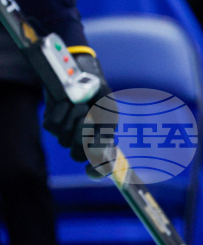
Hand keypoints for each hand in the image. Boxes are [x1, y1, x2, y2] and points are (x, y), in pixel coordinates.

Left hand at [42, 52, 113, 166]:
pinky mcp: (50, 123)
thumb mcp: (109, 108)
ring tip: (80, 105)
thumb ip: (107, 126)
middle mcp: (82, 141)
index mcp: (100, 141)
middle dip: (82, 137)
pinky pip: (52, 125)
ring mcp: (65, 133)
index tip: (93, 169)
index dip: (96, 171)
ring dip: (74, 119)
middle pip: (76, 155)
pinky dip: (61, 112)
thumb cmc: (97, 92)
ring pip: (64, 140)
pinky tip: (66, 102)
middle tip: (88, 117)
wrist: (78, 74)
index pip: (99, 166)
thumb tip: (101, 142)